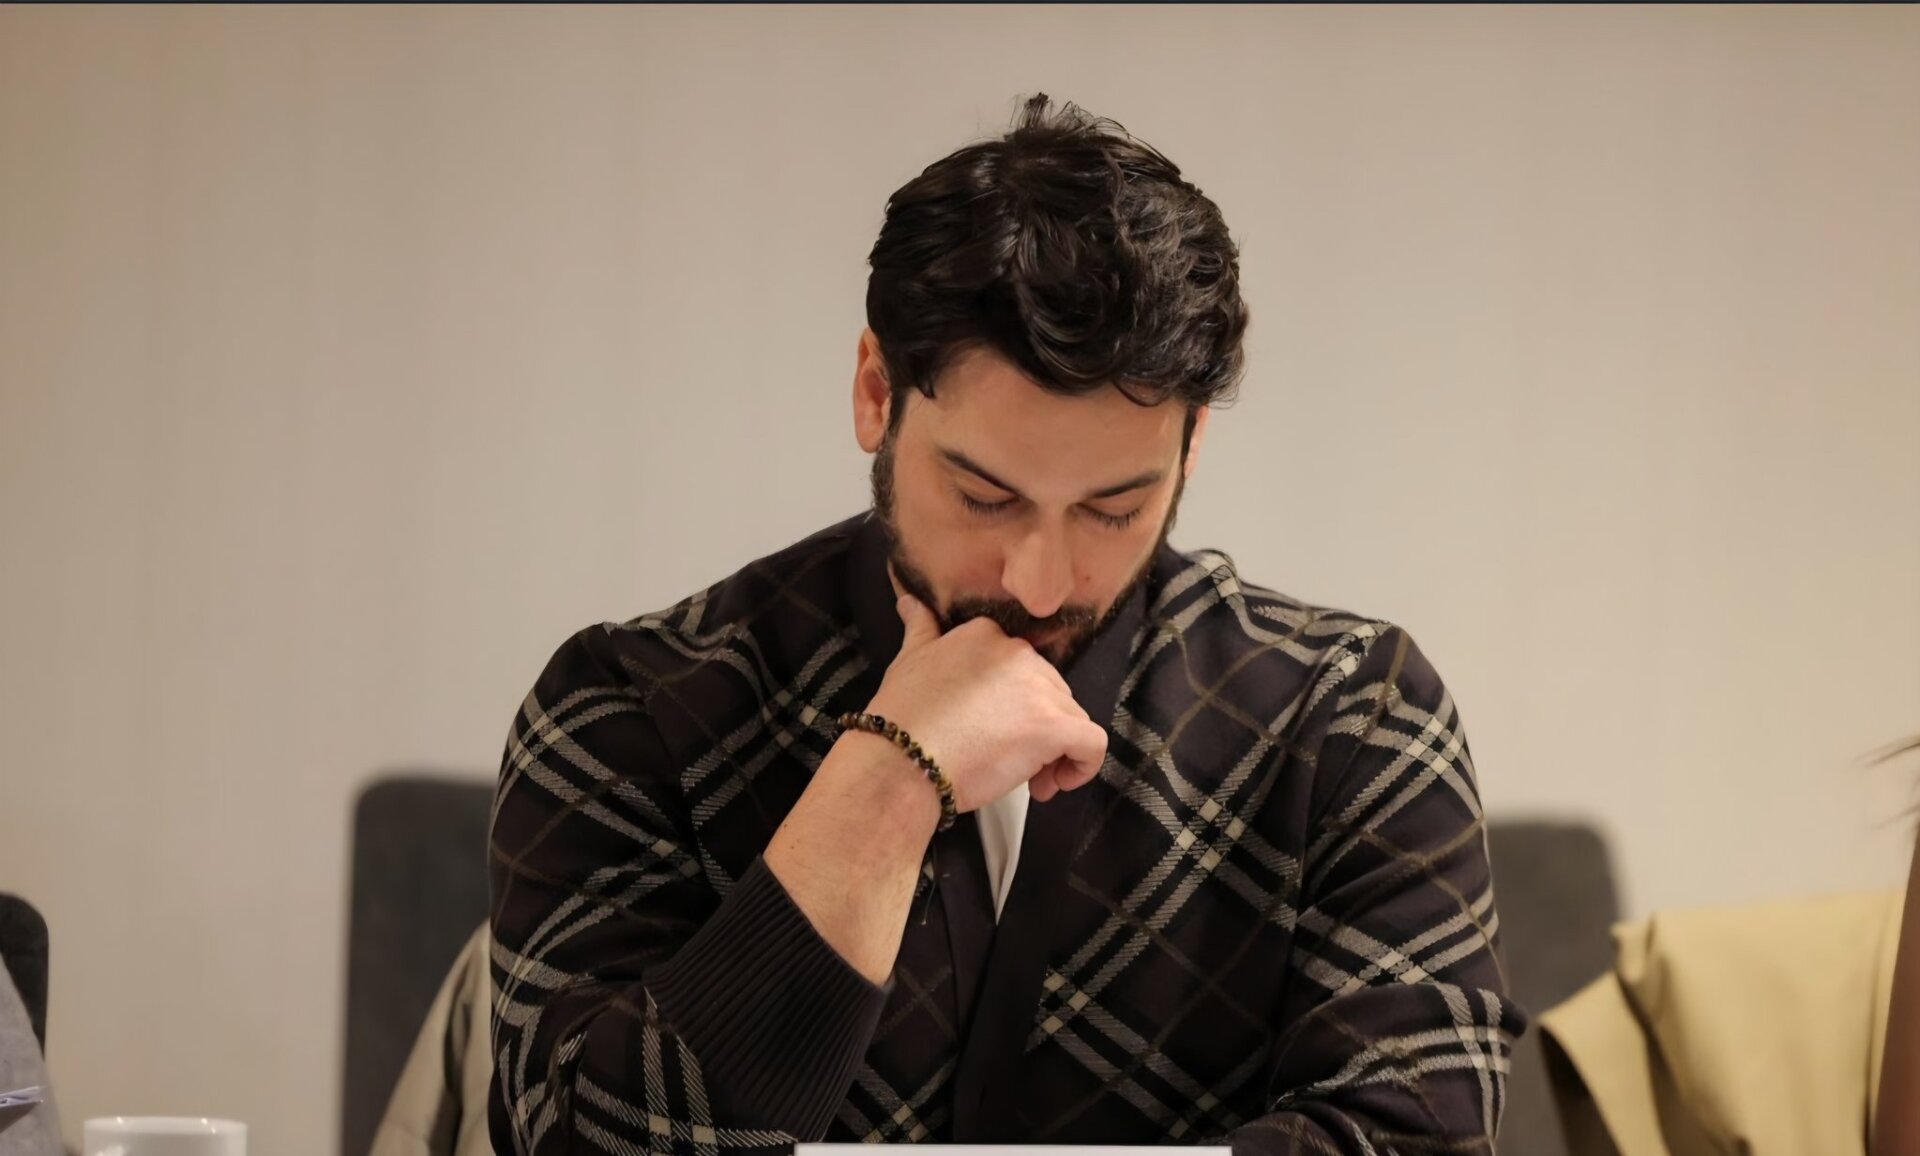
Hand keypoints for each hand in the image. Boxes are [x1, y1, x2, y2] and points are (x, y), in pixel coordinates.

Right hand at [861, 593, 1108, 812]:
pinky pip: (1092, 744)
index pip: (1023, 668)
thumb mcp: (908, 659)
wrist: (901, 759)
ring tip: (1024, 780)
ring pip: (1071, 718)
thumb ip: (921, 628)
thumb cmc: (901, 719)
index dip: (1015, 702)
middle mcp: (1019, 654)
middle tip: (1008, 759)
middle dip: (1036, 728)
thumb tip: (910, 601)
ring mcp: (1039, 689)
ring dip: (1054, 751)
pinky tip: (1053, 783)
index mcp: (987, 634)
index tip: (996, 728)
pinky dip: (1082, 766)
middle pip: (1050, 693)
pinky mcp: (1053, 726)